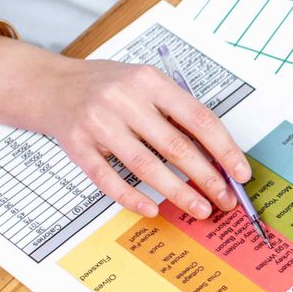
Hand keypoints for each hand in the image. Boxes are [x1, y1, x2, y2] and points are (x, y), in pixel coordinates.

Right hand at [0, 43, 249, 220]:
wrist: (52, 85)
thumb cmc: (110, 87)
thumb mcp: (146, 84)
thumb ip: (176, 112)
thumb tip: (218, 154)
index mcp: (150, 81)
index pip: (198, 118)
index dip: (224, 148)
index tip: (241, 172)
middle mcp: (124, 99)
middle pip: (175, 146)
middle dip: (206, 177)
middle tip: (225, 200)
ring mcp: (99, 123)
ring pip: (145, 165)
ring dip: (177, 192)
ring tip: (200, 209)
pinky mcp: (77, 146)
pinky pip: (108, 179)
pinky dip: (131, 197)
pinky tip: (152, 210)